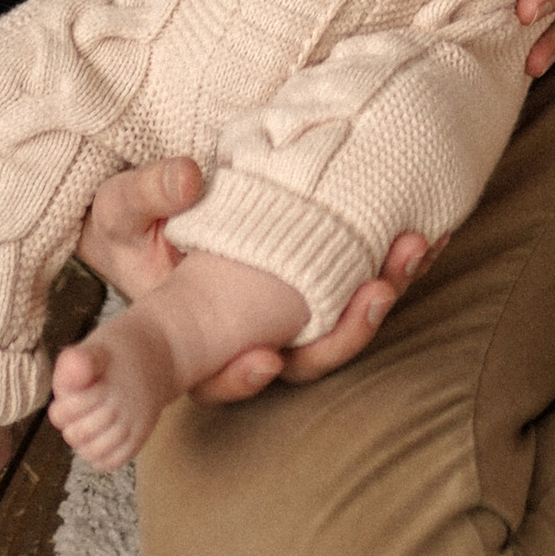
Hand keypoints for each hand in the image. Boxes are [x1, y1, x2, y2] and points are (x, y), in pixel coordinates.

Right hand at [75, 153, 441, 401]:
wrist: (165, 216)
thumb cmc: (134, 225)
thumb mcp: (122, 210)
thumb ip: (146, 196)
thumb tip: (186, 177)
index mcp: (196, 342)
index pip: (221, 377)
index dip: (245, 376)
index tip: (267, 356)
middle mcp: (250, 338)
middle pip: (304, 361)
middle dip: (345, 333)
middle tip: (375, 289)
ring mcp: (291, 316)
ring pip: (343, 328)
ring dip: (384, 293)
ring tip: (412, 248)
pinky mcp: (322, 287)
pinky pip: (363, 289)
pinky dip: (396, 267)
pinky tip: (432, 235)